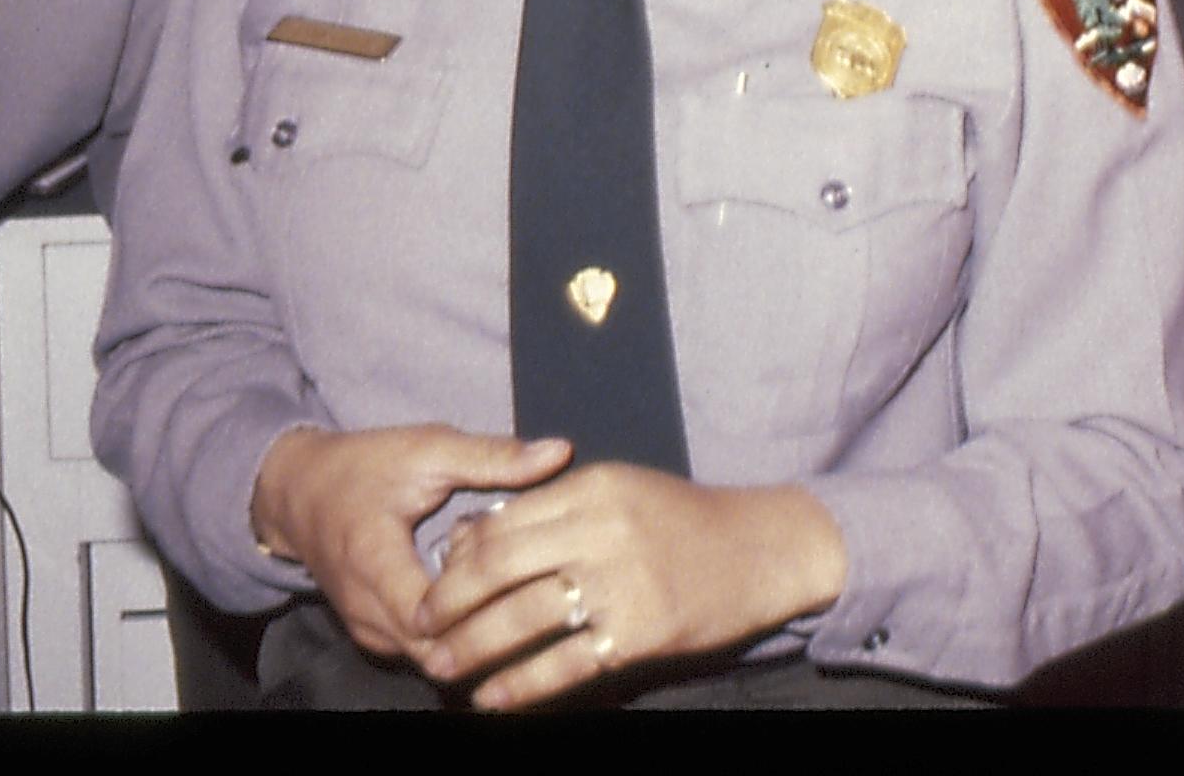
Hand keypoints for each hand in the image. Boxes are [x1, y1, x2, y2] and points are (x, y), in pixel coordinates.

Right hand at [250, 424, 572, 663]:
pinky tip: (486, 603)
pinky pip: (422, 652)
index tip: (523, 573)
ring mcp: (368, 630)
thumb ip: (492, 457)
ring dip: (472, 633)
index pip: (436, 617)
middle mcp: (366, 611)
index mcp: (375, 562)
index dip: (485, 602)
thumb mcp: (428, 449)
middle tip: (531, 590)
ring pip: (433, 657)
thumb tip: (561, 452)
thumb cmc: (364, 467)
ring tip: (511, 594)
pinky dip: (454, 634)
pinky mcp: (376, 636)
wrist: (299, 493)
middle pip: (439, 648)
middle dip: (487, 626)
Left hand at [410, 465, 845, 709]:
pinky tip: (494, 698)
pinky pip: (565, 662)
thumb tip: (473, 536)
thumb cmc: (686, 521)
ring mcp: (624, 581)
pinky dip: (522, 684)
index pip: (503, 522)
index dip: (458, 559)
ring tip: (442, 667)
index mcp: (596, 485)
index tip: (432, 584)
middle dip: (450, 603)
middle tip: (420, 628)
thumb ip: (553, 509)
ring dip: (474, 648)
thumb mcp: (622, 493)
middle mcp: (605, 528)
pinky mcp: (641, 630)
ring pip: (525, 617)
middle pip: (501, 567)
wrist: (762, 550)